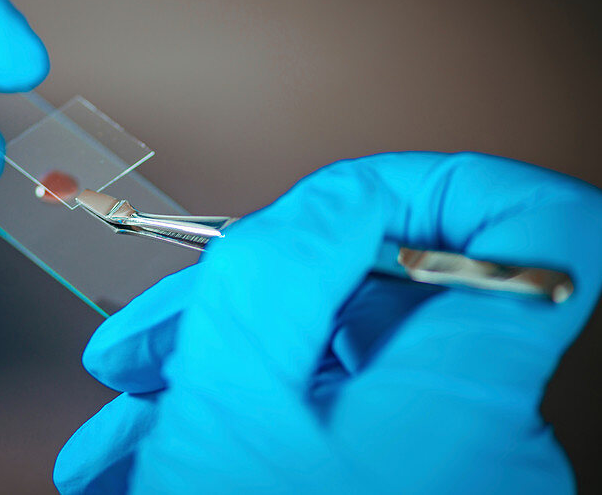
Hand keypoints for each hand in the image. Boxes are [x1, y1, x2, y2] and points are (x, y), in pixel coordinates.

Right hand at [55, 152, 601, 493]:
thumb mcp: (235, 408)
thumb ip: (282, 275)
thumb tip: (334, 200)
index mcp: (464, 393)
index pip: (530, 229)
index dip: (437, 185)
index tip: (343, 198)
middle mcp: (467, 430)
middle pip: (373, 297)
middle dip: (238, 302)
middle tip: (149, 337)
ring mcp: (425, 466)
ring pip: (320, 364)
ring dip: (204, 371)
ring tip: (119, 413)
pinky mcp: (385, 489)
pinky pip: (313, 423)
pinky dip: (227, 422)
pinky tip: (142, 452)